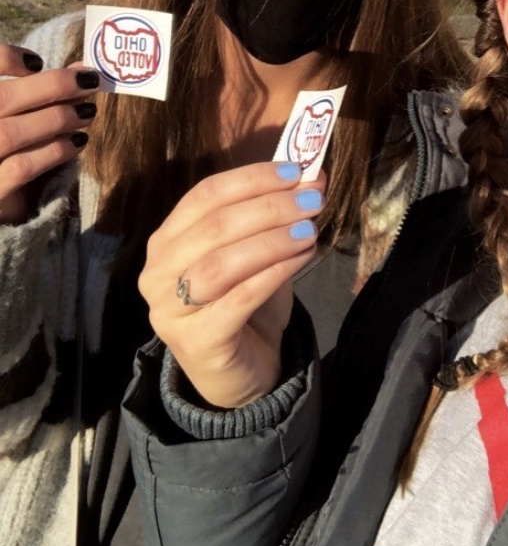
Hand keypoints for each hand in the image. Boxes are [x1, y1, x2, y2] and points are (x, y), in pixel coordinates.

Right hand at [0, 46, 98, 224]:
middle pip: (1, 99)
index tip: (37, 62)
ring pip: (10, 133)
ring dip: (56, 118)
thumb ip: (35, 92)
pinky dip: (54, 151)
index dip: (5, 57)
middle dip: (51, 86)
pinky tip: (78, 142)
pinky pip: (22, 167)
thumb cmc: (5, 151)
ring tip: (88, 112)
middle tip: (88, 82)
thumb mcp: (13, 116)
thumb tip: (80, 67)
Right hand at [139, 160, 323, 407]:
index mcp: (166, 240)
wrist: (241, 374)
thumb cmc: (244, 303)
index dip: (251, 179)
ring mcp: (170, 310)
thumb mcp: (256, 252)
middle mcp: (157, 272)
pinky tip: (303, 258)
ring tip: (310, 230)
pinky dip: (275, 272)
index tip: (295, 171)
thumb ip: (274, 217)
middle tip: (312, 200)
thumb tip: (311, 176)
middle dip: (269, 207)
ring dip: (272, 240)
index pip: (205, 195)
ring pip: (222, 262)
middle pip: (214, 226)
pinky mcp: (196, 342)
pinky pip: (239, 298)